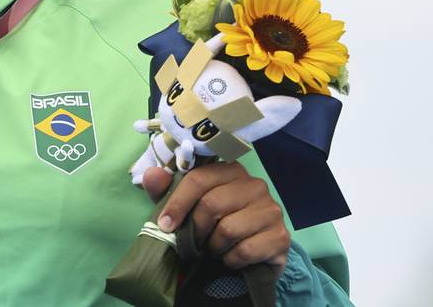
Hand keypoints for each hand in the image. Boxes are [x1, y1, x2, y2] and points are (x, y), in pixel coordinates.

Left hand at [141, 163, 289, 272]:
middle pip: (211, 204)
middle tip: (194, 242)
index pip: (198, 179)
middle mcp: (255, 185)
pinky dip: (231, 260)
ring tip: (215, 248)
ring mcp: (272, 210)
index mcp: (230, 171)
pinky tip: (232, 258)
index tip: (165, 225)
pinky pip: (245, 251)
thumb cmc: (213, 225)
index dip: (177, 203)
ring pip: (228, 229)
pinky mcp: (281, 237)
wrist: (250, 257)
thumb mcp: (184, 206)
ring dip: (214, 246)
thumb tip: (151, 175)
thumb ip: (165, 190)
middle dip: (196, 229)